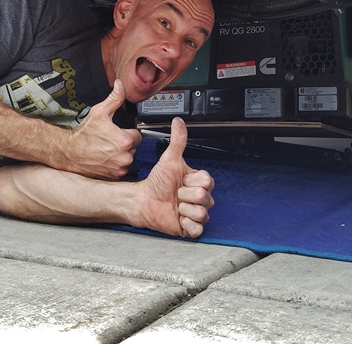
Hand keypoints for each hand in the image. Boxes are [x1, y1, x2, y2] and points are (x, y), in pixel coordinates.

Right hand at [63, 79, 142, 179]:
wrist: (69, 152)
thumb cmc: (83, 134)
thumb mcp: (99, 112)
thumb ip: (115, 98)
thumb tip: (120, 84)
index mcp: (125, 140)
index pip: (137, 135)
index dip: (127, 132)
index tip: (117, 132)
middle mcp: (125, 157)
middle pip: (133, 147)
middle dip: (124, 143)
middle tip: (110, 140)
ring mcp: (120, 168)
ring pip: (128, 158)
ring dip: (121, 155)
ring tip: (106, 150)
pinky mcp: (114, 176)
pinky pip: (121, 169)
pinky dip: (115, 165)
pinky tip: (104, 159)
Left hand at [139, 117, 214, 237]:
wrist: (144, 201)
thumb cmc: (157, 182)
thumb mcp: (169, 160)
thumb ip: (177, 141)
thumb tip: (178, 122)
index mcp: (199, 183)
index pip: (207, 182)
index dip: (191, 182)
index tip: (182, 181)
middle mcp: (201, 198)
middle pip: (204, 197)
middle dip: (185, 195)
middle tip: (176, 194)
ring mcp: (197, 213)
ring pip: (202, 213)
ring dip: (184, 209)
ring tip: (176, 206)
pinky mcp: (191, 228)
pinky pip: (198, 228)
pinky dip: (187, 224)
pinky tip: (178, 218)